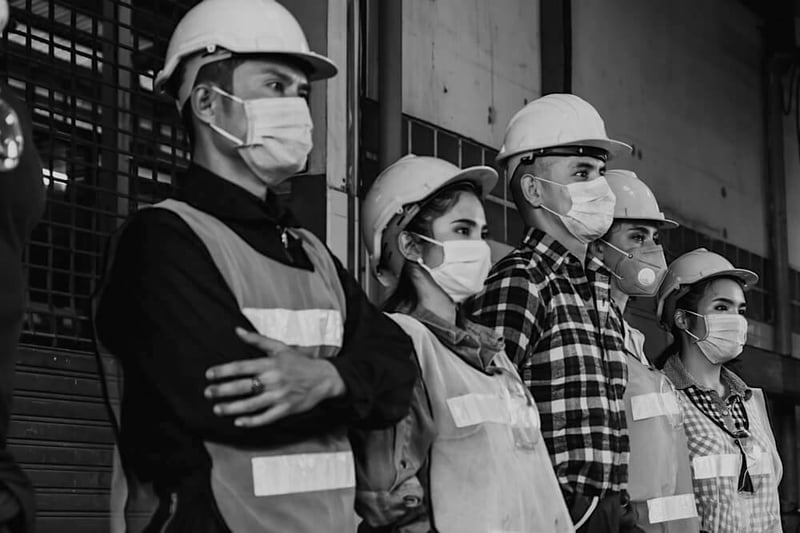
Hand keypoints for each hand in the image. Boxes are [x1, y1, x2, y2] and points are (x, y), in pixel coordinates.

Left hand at [204, 328, 345, 426]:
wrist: (323, 378)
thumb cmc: (299, 362)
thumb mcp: (280, 347)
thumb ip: (257, 340)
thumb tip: (237, 331)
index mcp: (270, 364)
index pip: (241, 367)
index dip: (223, 371)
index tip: (209, 375)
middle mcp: (273, 380)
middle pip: (243, 387)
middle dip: (222, 390)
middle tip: (208, 393)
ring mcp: (279, 396)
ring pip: (251, 404)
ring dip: (232, 408)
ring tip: (217, 409)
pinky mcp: (285, 409)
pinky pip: (265, 418)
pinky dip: (251, 421)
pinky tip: (238, 422)